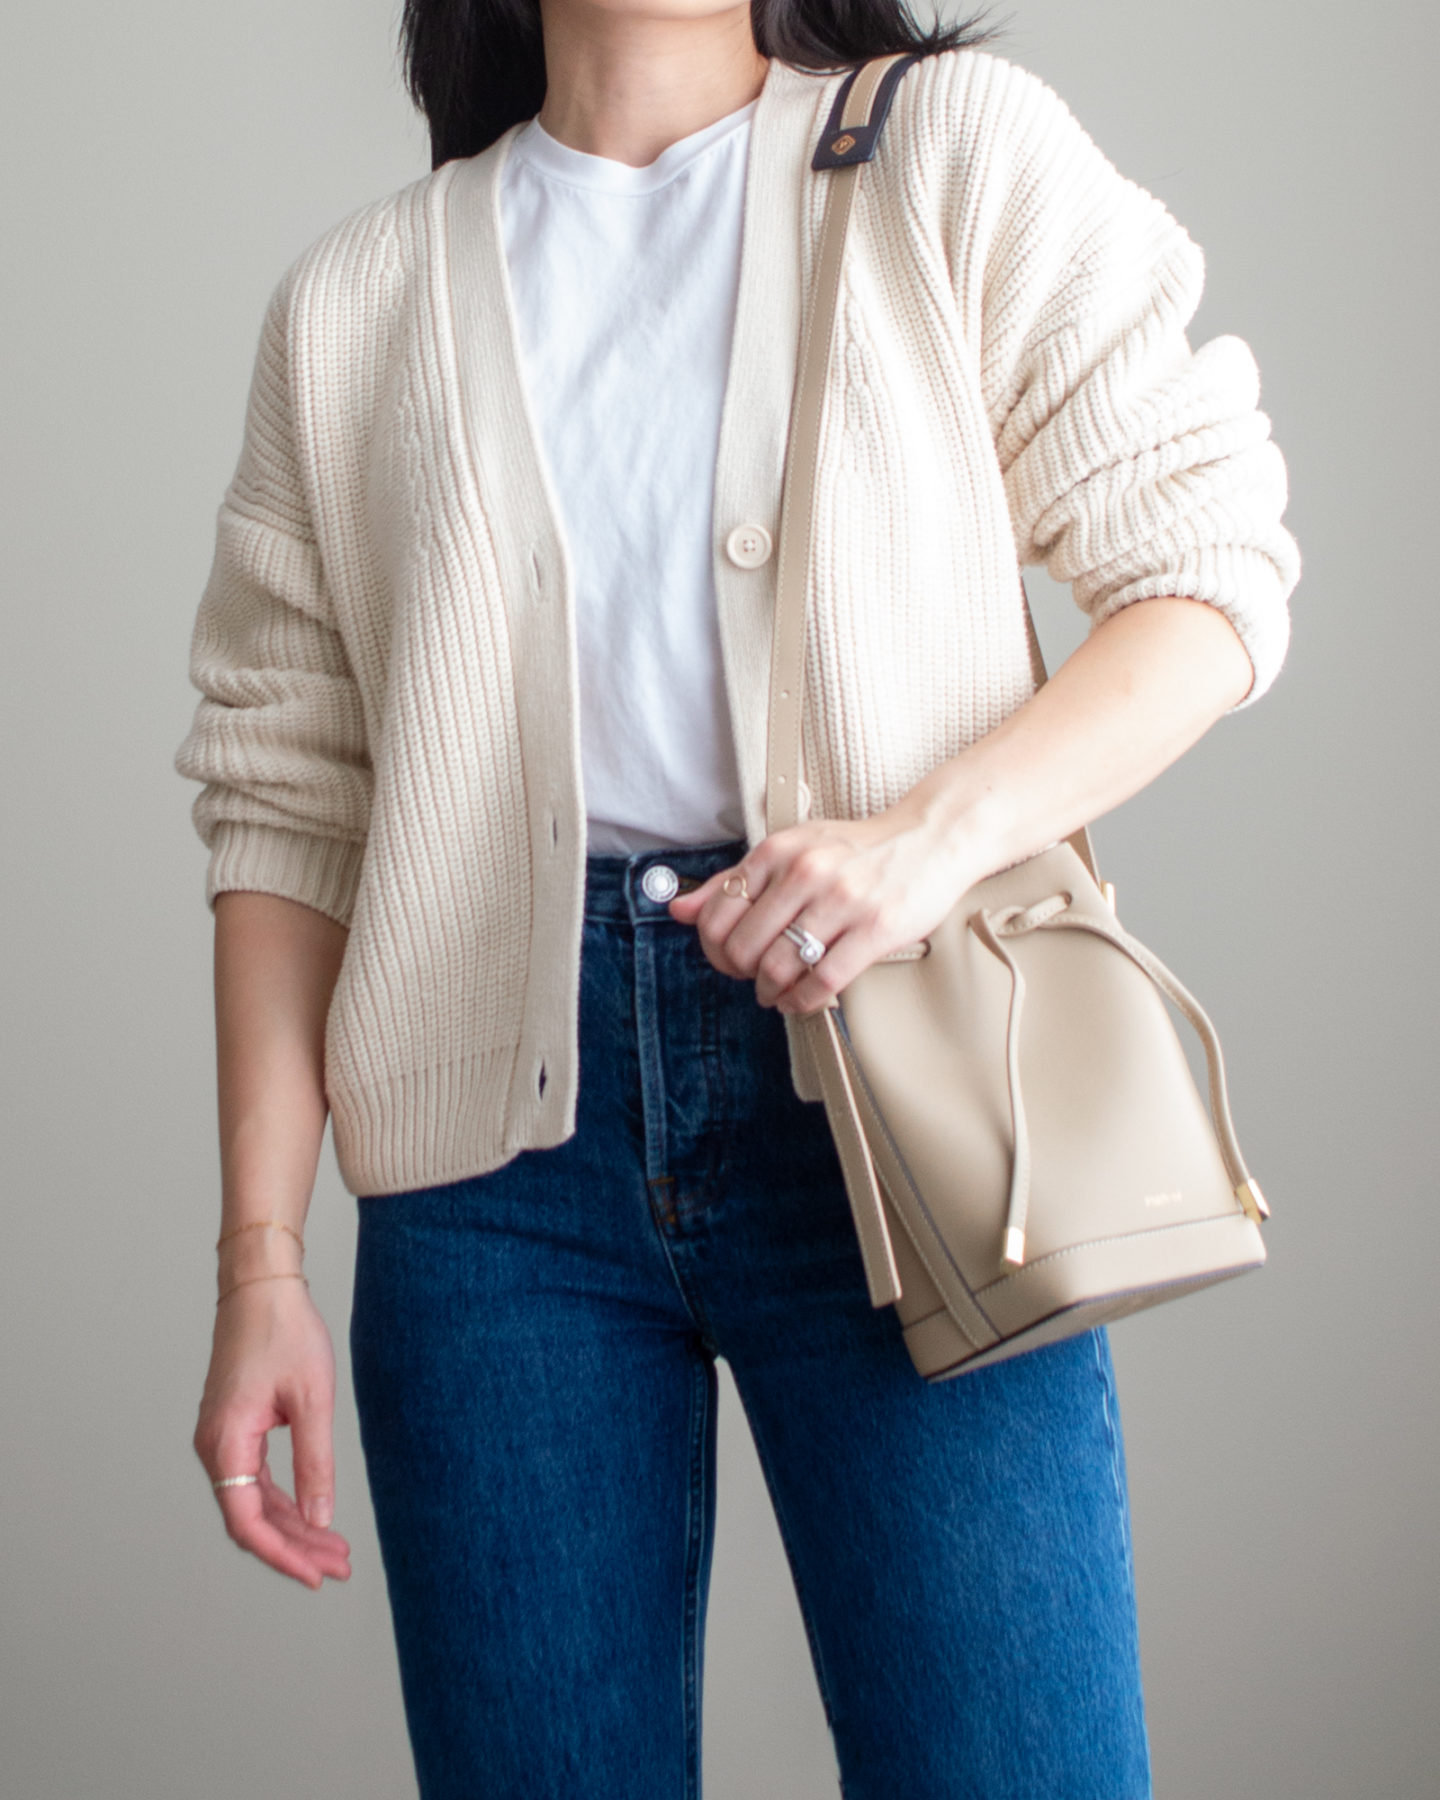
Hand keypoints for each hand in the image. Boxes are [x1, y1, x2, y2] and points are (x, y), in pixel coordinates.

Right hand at [193, 1280, 351, 1589]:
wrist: (260, 1287)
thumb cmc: (285, 1332)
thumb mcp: (312, 1399)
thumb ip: (315, 1462)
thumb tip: (320, 1519)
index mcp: (226, 1442)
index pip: (247, 1522)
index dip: (282, 1554)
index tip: (317, 1575)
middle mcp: (215, 1447)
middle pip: (251, 1518)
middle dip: (297, 1546)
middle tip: (341, 1566)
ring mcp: (221, 1439)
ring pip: (254, 1502)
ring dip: (293, 1526)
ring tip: (335, 1548)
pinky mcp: (234, 1430)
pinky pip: (255, 1481)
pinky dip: (284, 1500)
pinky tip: (313, 1514)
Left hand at [666, 802, 978, 1015]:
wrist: (930, 839)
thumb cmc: (859, 849)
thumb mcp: (792, 849)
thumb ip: (735, 880)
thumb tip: (679, 910)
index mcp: (779, 850)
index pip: (718, 913)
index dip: (715, 947)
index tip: (728, 957)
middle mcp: (806, 872)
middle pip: (744, 947)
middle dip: (742, 974)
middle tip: (753, 979)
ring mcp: (843, 901)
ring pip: (780, 967)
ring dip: (770, 992)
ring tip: (775, 993)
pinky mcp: (876, 929)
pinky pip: (824, 981)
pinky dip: (803, 1000)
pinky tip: (800, 999)